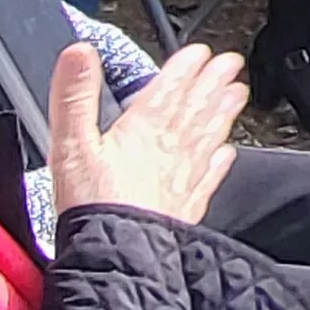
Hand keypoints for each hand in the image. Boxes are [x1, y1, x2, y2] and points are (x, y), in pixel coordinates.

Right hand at [47, 42, 244, 227]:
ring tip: (238, 95)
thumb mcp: (71, 144)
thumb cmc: (93, 206)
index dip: (185, 68)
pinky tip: (227, 153)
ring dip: (223, 113)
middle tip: (231, 64)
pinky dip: (220, 161)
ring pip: (208, 137)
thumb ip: (74, 96)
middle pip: (195, 109)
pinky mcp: (187, 208)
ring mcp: (182, 180)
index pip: (169, 90)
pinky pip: (209, 177)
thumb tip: (79, 52)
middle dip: (213, 83)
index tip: (201, 52)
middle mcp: (169, 151)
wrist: (117, 258)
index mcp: (142, 132)